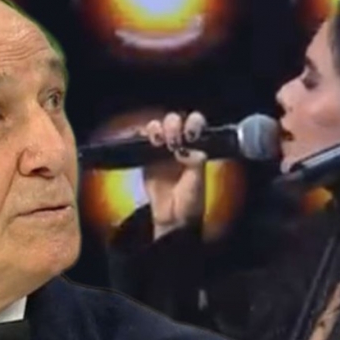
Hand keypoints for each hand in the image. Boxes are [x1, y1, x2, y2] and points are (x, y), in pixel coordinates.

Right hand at [138, 111, 207, 239]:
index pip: (196, 125)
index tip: (190, 135)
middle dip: (173, 125)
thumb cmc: (190, 200)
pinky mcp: (146, 157)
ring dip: (157, 128)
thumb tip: (186, 149)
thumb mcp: (198, 181)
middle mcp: (180, 145)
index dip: (193, 123)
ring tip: (159, 142)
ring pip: (158, 127)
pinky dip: (141, 135)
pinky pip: (141, 140)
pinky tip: (146, 140)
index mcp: (197, 147)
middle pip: (175, 121)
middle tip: (173, 141)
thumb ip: (195, 162)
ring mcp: (162, 150)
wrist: (173, 218)